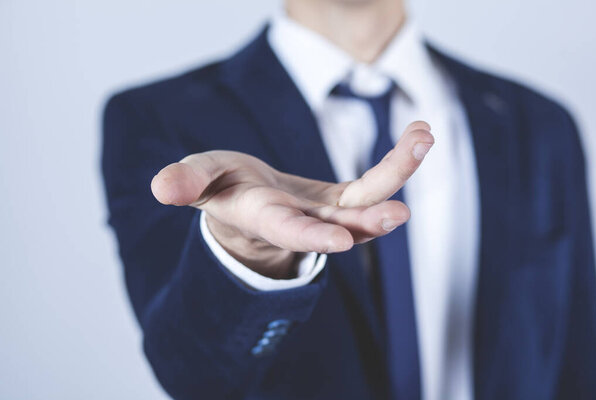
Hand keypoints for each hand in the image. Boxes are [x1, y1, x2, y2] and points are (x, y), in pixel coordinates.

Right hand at [151, 121, 433, 278]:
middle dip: (369, 218)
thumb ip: (185, 182)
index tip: (344, 242)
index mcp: (265, 218)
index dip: (312, 237)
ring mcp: (327, 214)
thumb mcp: (196, 181)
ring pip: (367, 202)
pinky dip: (397, 163)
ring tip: (422, 139)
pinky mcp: (341, 201)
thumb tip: (162, 188)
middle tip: (400, 213)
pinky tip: (418, 135)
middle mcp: (303, 222)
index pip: (289, 231)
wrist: (245, 203)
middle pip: (340, 223)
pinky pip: (373, 185)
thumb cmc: (219, 189)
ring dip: (396, 174)